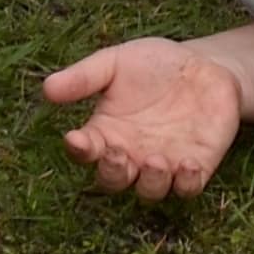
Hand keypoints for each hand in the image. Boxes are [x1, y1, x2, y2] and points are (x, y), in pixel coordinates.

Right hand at [43, 38, 248, 203]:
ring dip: (150, 182)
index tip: (75, 138)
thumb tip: (47, 88)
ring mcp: (164, 165)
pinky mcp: (196, 167)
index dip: (78, 149)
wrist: (206, 65)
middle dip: (113, 173)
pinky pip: (188, 187)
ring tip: (154, 160)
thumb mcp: (116, 62)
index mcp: (106, 133)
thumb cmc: (155, 65)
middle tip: (117, 153)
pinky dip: (187, 182)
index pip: (84, 151)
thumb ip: (85, 77)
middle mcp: (131, 155)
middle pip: (113, 181)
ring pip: (149, 191)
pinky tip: (187, 163)